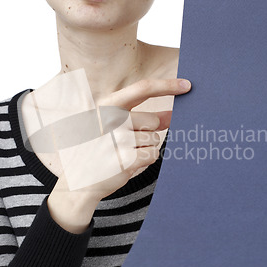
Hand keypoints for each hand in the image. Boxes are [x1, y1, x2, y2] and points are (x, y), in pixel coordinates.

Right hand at [48, 77, 190, 231]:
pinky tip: (125, 164)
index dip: (167, 85)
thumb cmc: (100, 150)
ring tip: (122, 155)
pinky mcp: (125, 159)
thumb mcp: (115, 128)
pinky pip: (152, 155)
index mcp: (107, 105)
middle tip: (124, 144)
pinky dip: (144, 161)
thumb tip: (173, 114)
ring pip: (154, 140)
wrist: (79, 181)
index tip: (187, 85)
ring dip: (144, 149)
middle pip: (153, 121)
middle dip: (147, 134)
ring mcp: (117, 139)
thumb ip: (144, 119)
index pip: (143, 88)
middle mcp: (110, 118)